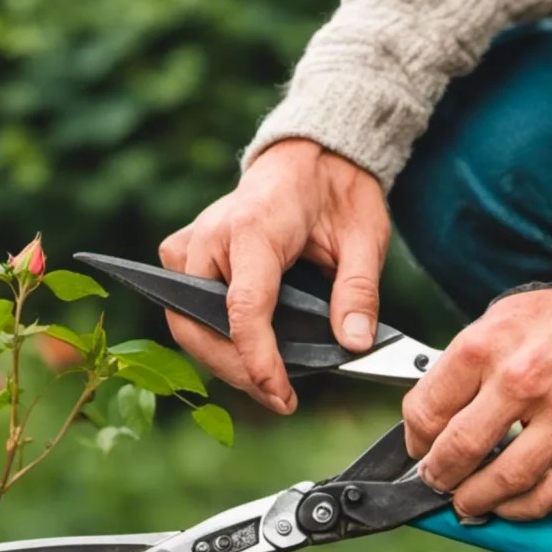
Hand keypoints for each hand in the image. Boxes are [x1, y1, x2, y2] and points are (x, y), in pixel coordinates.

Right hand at [159, 139, 389, 413]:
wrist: (310, 154)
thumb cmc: (336, 191)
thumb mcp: (365, 237)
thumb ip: (358, 292)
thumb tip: (354, 344)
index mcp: (255, 226)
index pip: (243, 308)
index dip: (258, 360)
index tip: (281, 394)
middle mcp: (211, 236)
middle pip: (198, 325)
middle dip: (235, 371)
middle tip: (280, 397)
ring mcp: (193, 245)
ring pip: (187, 323)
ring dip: (222, 360)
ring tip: (269, 382)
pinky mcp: (188, 255)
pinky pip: (186, 309)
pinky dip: (211, 338)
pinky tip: (246, 353)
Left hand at [402, 259, 551, 519]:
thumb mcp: (509, 317)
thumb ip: (468, 363)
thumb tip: (432, 412)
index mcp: (490, 344)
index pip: (427, 409)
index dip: (414, 440)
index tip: (418, 450)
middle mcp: (523, 380)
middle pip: (457, 451)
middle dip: (437, 478)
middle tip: (436, 483)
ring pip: (503, 481)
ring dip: (475, 501)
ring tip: (467, 504)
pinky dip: (524, 509)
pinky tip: (510, 506)